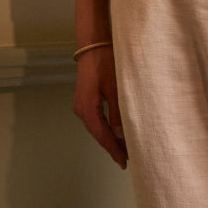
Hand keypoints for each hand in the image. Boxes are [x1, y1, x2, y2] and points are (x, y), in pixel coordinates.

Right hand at [72, 44, 127, 169]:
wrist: (92, 44)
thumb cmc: (105, 63)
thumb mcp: (116, 89)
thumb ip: (118, 113)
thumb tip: (122, 135)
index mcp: (87, 109)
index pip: (102, 136)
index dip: (114, 150)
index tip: (124, 163)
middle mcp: (80, 109)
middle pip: (98, 134)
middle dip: (112, 146)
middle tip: (127, 159)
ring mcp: (80, 104)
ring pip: (96, 127)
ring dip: (109, 137)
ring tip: (124, 148)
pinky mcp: (84, 99)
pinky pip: (95, 119)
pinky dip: (105, 127)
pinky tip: (114, 131)